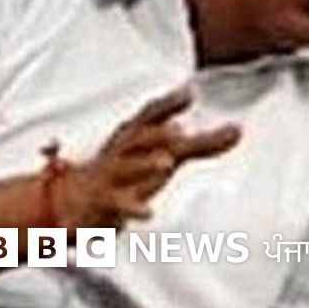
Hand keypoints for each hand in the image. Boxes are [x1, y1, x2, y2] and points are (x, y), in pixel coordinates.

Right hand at [53, 87, 240, 228]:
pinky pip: (117, 204)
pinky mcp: (103, 203)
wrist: (70, 200)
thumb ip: (203, 144)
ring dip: (144, 164)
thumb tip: (238, 130)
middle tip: (180, 132)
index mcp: (134, 135)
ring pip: (126, 167)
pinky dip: (132, 208)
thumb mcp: (165, 153)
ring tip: (166, 163)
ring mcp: (109, 176)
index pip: (150, 115)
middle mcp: (121, 151)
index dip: (168, 104)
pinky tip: (148, 213)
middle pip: (138, 138)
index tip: (189, 93)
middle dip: (157, 134)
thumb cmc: (127, 170)